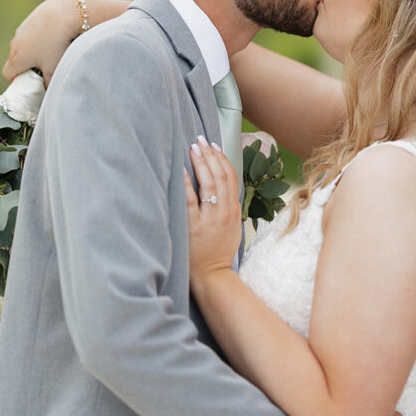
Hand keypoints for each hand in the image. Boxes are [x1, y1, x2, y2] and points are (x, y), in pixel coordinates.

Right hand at [3, 0, 78, 85]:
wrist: (61, 15)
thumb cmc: (55, 45)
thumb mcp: (53, 70)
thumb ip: (48, 83)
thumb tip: (46, 89)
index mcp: (17, 59)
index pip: (8, 74)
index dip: (16, 80)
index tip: (29, 81)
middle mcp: (15, 45)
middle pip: (15, 59)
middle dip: (26, 66)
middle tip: (42, 69)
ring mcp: (21, 31)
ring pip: (23, 45)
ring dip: (32, 51)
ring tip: (51, 51)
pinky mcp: (29, 20)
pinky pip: (30, 33)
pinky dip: (38, 37)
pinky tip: (53, 36)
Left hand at [184, 138, 242, 285]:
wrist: (213, 276)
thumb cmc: (218, 252)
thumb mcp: (231, 228)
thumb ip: (228, 208)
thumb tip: (221, 187)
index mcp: (233, 211)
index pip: (231, 177)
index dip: (222, 158)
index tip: (213, 144)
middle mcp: (224, 212)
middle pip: (221, 176)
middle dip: (210, 154)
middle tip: (200, 139)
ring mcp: (210, 220)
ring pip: (210, 184)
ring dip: (201, 163)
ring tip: (193, 147)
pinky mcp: (194, 228)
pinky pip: (190, 201)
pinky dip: (187, 183)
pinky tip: (182, 170)